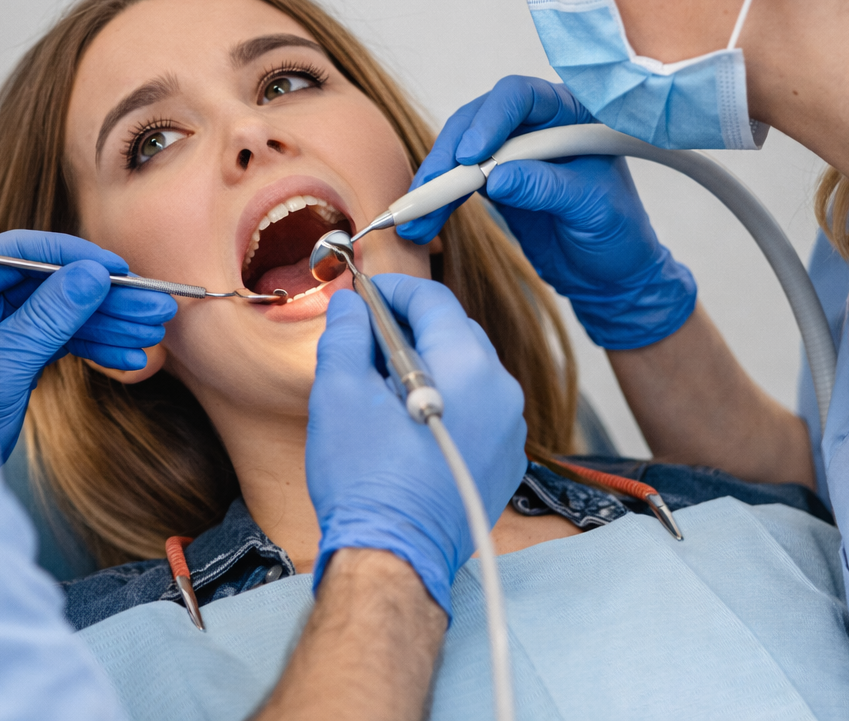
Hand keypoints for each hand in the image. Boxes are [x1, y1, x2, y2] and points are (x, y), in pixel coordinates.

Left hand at [0, 230, 175, 459]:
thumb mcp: (3, 364)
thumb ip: (49, 316)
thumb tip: (90, 275)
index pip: (20, 253)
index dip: (76, 257)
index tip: (121, 269)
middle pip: (48, 285)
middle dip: (105, 299)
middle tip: (155, 306)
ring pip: (58, 316)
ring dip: (107, 325)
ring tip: (152, 333)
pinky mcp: (6, 359)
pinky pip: (54, 343)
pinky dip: (90, 350)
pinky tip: (127, 356)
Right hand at [307, 275, 527, 616]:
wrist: (394, 558)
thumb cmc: (367, 480)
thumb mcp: (339, 392)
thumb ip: (346, 335)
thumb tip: (350, 307)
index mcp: (468, 365)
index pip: (433, 300)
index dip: (392, 290)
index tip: (363, 293)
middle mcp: (501, 392)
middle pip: (455, 332)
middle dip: (410, 326)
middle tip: (366, 335)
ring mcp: (509, 430)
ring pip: (468, 372)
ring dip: (428, 364)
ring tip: (381, 381)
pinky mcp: (504, 462)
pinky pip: (477, 410)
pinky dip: (446, 401)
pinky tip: (407, 420)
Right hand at [399, 75, 694, 348]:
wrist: (612, 275)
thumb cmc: (618, 235)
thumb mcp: (592, 209)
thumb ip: (547, 188)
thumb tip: (496, 178)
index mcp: (571, 114)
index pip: (522, 98)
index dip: (491, 119)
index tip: (471, 155)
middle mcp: (536, 125)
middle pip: (478, 121)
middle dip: (448, 155)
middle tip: (429, 190)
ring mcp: (512, 153)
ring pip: (459, 151)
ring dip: (434, 183)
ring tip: (414, 218)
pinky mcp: (494, 182)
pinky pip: (457, 183)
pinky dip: (437, 202)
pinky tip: (422, 223)